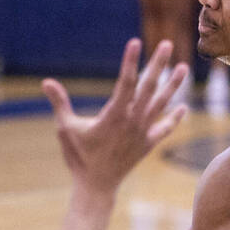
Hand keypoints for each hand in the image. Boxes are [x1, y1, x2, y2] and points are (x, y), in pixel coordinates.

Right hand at [44, 39, 186, 192]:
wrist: (96, 186)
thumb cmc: (78, 156)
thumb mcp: (65, 128)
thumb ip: (59, 103)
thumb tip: (46, 81)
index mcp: (114, 115)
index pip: (126, 82)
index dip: (131, 61)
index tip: (135, 42)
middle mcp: (133, 121)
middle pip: (149, 87)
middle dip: (158, 65)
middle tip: (166, 44)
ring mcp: (142, 132)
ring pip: (161, 104)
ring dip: (172, 85)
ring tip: (183, 67)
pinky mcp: (147, 144)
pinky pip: (164, 128)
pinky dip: (174, 118)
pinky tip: (183, 107)